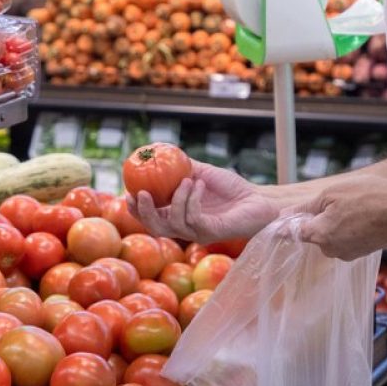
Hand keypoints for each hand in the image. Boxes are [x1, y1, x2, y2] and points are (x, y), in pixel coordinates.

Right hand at [127, 160, 278, 243]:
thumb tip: (159, 153)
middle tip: (142, 194)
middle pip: (155, 227)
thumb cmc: (231, 188)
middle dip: (145, 212)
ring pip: (173, 223)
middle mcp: (184, 228)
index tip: (128, 192)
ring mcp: (197, 232)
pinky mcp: (210, 233)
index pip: (150, 218)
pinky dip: (192, 199)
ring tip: (185, 180)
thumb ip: (181, 168)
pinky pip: (193, 218)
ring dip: (176, 199)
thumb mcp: (201, 173)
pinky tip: (198, 184)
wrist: (258, 200)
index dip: (136, 209)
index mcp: (178, 216)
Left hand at [284, 175, 386, 259]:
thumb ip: (306, 207)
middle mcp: (331, 250)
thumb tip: (283, 215)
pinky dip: (349, 228)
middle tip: (335, 201)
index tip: (280, 221)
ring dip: (335, 223)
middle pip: (312, 234)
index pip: (292, 234)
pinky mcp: (361, 253)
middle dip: (318, 219)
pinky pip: (345, 239)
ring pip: (330, 236)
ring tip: (354, 207)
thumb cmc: (370, 197)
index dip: (286, 225)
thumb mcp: (332, 194)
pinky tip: (363, 216)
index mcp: (320, 235)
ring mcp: (347, 253)